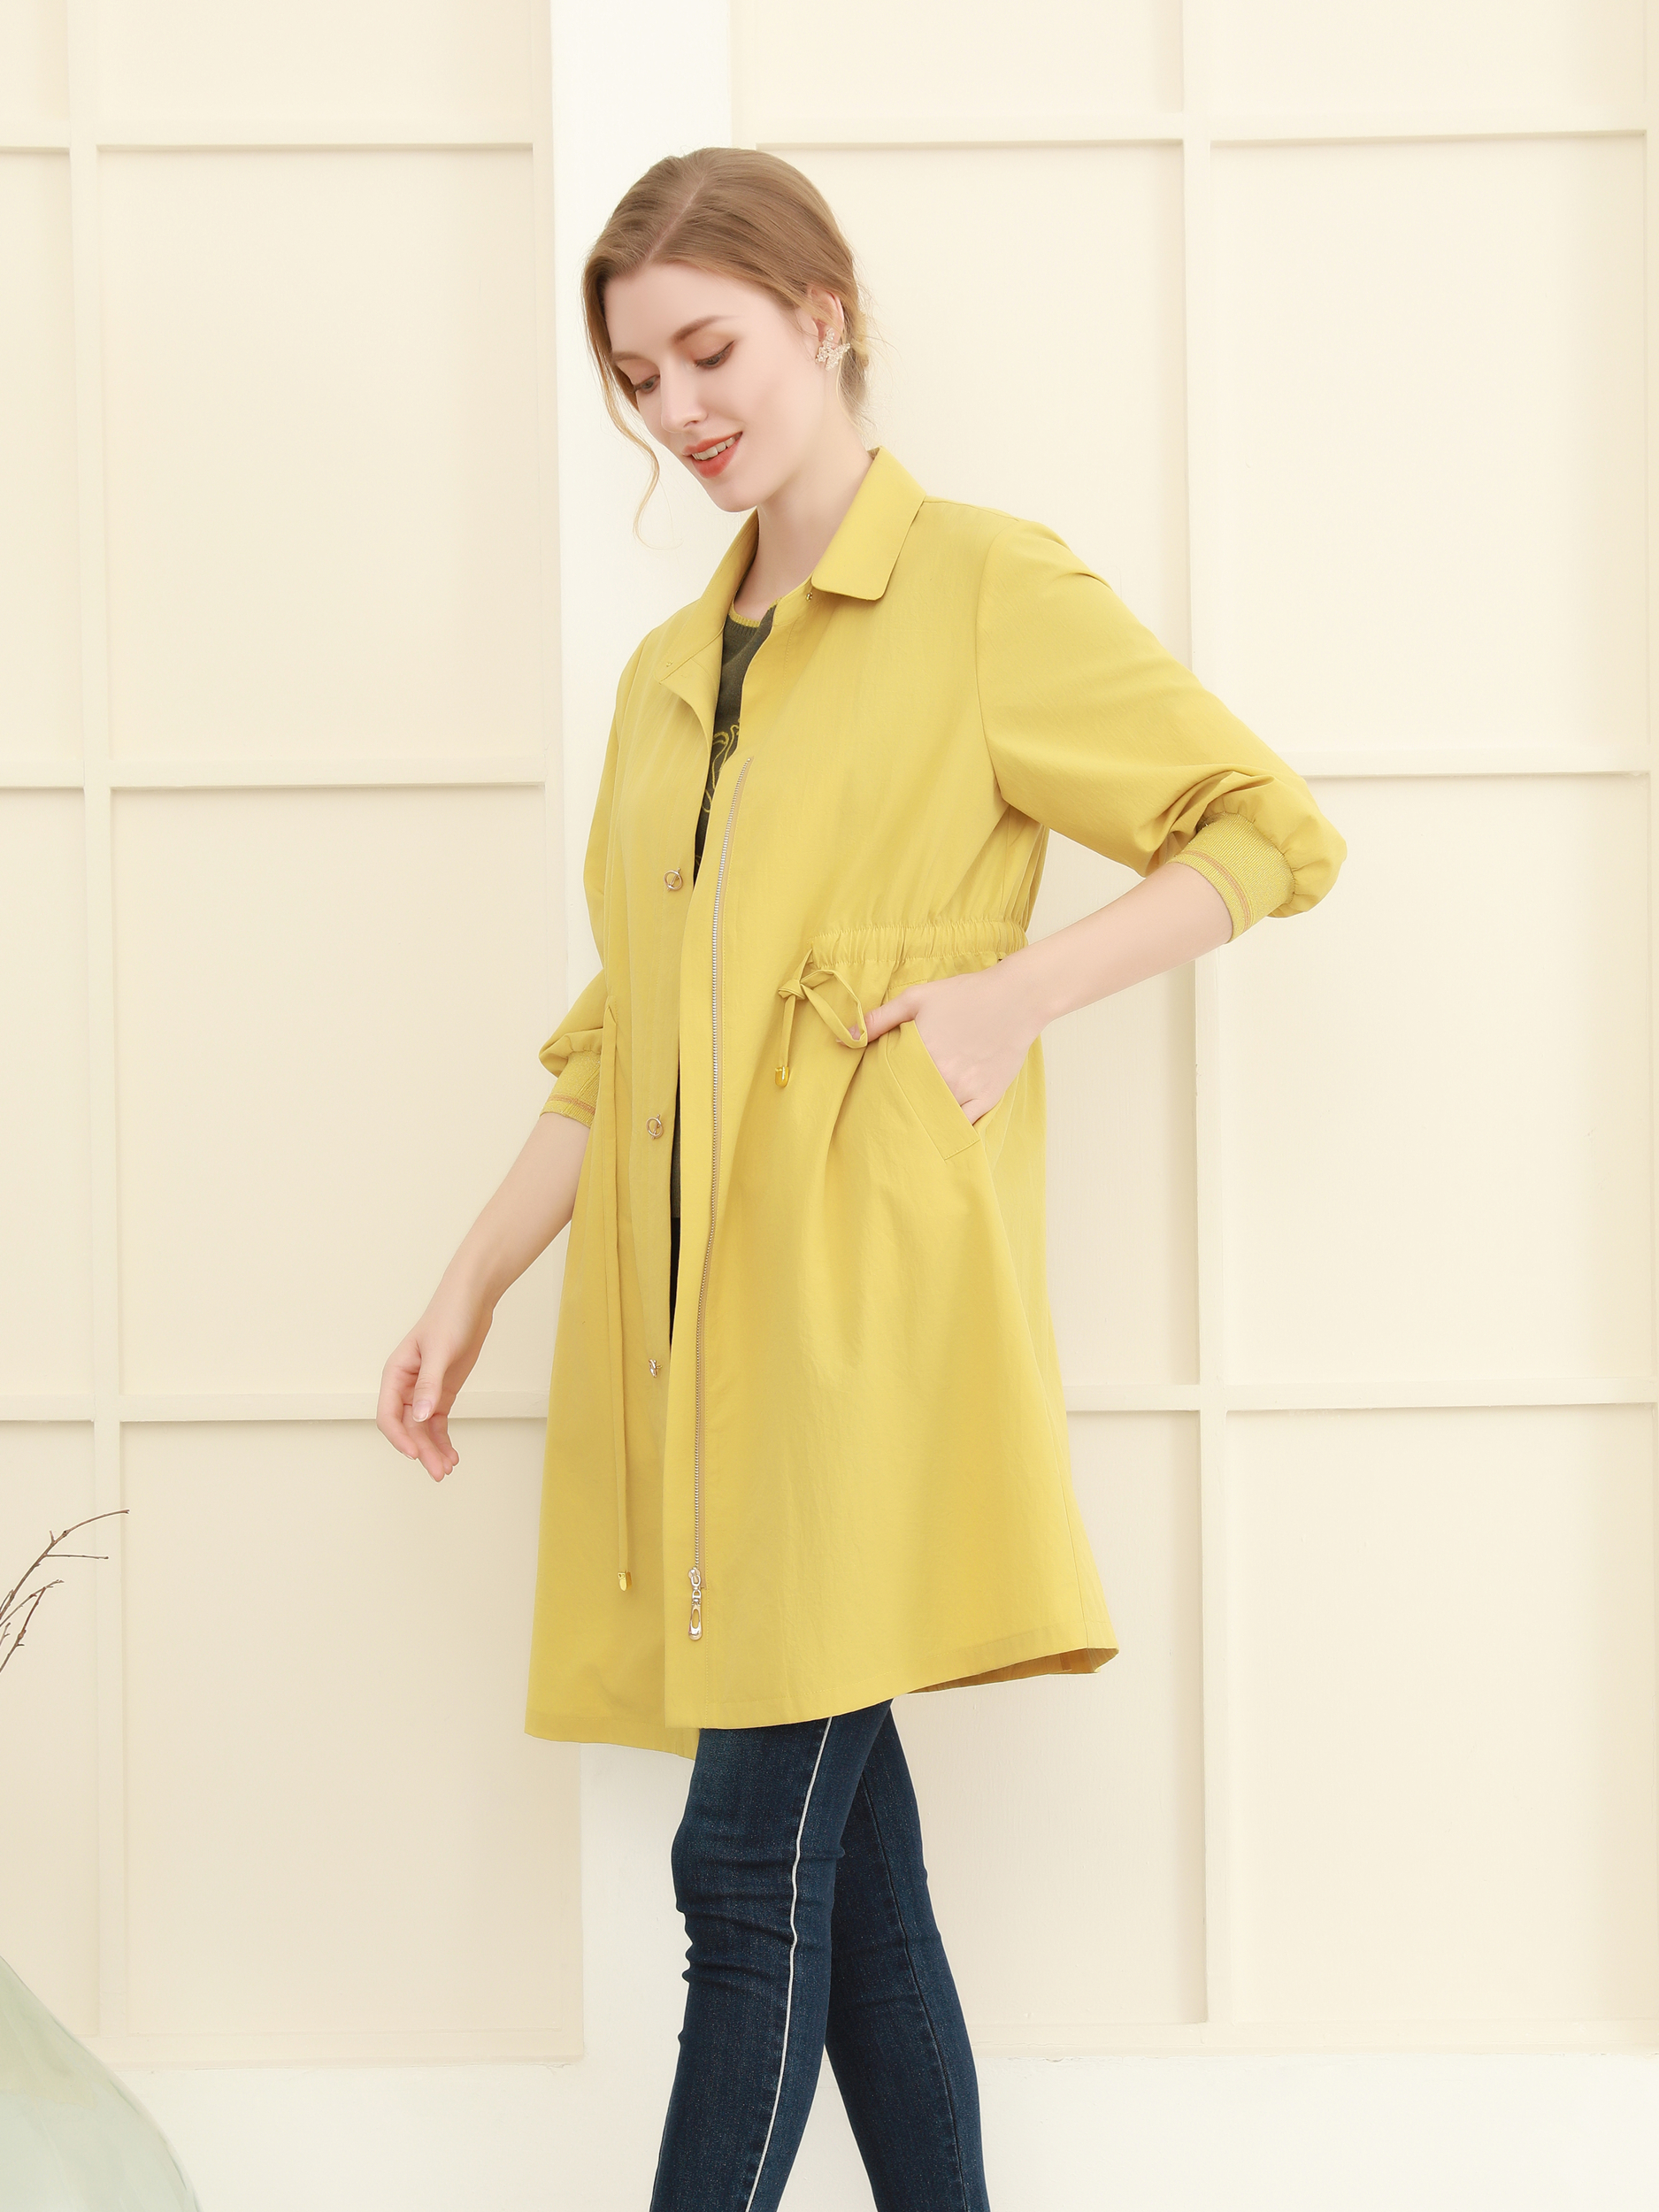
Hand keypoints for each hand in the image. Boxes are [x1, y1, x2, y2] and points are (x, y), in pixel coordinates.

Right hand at [376, 1279, 492, 1482]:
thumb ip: (429, 1385)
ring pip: (422, 1430)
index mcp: (395, 1374)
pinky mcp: (442, 1393)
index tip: (415, 1454)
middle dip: (421, 1451)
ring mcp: (424, 1391)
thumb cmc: (450, 1317)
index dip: (399, 1438)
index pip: (388, 1415)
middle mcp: (405, 1386)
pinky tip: (452, 1455)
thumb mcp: (440, 1351)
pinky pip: (437, 1423)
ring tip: (446, 1469)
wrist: (473, 1301)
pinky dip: (443, 1440)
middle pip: (407, 1428)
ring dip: (432, 1450)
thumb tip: (419, 1417)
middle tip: (438, 1472)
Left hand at [862, 959, 1040, 1124]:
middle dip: (898, 1113)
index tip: (870, 1101)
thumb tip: (845, 1036)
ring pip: (935, 1121)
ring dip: (923, 1125)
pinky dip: (951, 1131)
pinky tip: (939, 1134)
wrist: (1017, 998)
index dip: (878, 1095)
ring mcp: (967, 1091)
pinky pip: (965, 1127)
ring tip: (910, 1131)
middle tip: (887, 1119)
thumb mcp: (917, 998)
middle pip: (910, 1107)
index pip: (888, 1087)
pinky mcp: (987, 1098)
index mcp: (921, 1054)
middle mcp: (943, 1078)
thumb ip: (880, 1019)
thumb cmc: (966, 995)